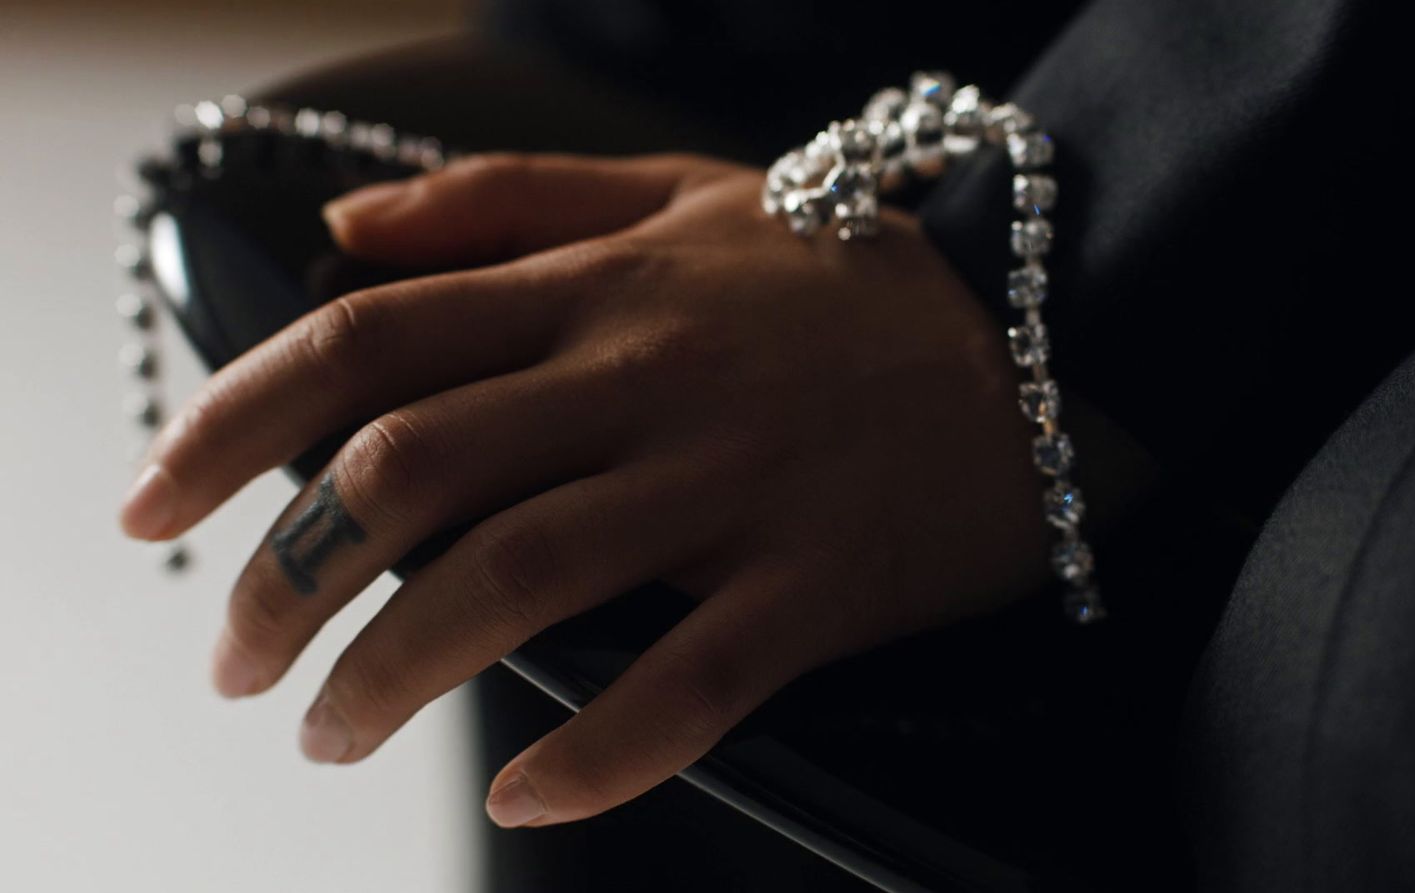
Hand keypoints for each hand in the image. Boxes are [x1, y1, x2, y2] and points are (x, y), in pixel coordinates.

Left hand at [119, 152, 1053, 827]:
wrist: (1050, 329)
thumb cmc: (846, 273)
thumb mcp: (679, 191)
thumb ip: (507, 202)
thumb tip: (346, 236)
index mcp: (599, 290)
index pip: (367, 343)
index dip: (233, 427)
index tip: (155, 511)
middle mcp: (646, 380)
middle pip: (408, 475)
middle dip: (283, 579)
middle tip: (236, 657)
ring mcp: (733, 484)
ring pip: (517, 583)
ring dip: (390, 673)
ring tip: (330, 729)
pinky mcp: (817, 582)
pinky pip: (690, 683)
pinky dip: (596, 755)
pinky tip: (527, 791)